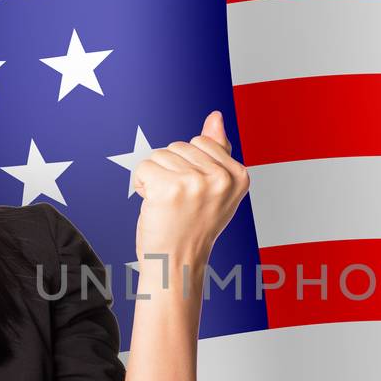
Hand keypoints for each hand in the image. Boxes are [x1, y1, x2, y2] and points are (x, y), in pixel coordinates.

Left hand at [130, 110, 249, 265]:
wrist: (177, 264)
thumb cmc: (192, 227)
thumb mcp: (215, 188)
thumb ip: (217, 151)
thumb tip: (216, 116)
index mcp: (239, 176)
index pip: (202, 142)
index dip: (189, 166)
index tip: (195, 195)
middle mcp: (222, 178)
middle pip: (179, 146)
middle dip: (171, 170)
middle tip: (179, 203)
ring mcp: (197, 183)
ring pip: (159, 155)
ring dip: (155, 178)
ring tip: (167, 205)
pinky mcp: (170, 188)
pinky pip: (143, 167)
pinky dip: (141, 185)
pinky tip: (153, 205)